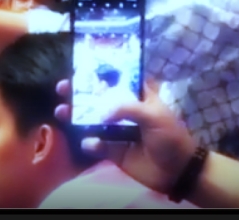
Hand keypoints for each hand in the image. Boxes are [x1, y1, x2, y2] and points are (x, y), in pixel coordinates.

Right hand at [55, 78, 196, 193]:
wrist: (177, 171)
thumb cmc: (170, 136)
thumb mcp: (154, 115)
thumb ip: (127, 108)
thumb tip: (101, 113)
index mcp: (137, 96)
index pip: (117, 79)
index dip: (100, 72)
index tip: (80, 67)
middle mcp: (124, 110)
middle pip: (98, 98)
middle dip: (80, 93)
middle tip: (63, 87)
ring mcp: (117, 130)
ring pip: (92, 120)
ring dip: (76, 116)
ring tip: (62, 111)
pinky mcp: (113, 150)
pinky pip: (96, 145)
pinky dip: (90, 144)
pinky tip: (89, 143)